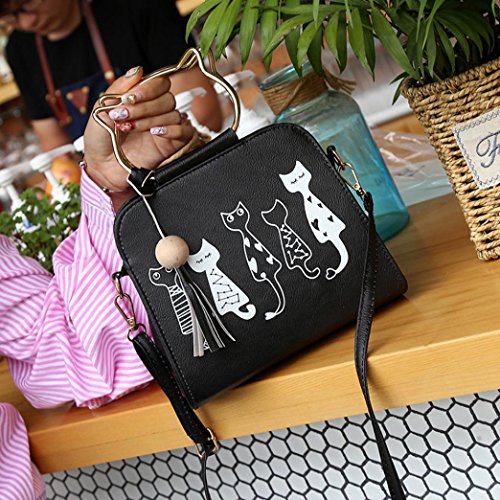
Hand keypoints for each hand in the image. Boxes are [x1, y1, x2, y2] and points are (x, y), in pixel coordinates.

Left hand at [83, 66, 194, 194]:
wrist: (101, 166)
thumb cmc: (101, 139)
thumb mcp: (102, 108)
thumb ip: (119, 88)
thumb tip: (137, 70)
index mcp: (143, 99)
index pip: (159, 83)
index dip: (147, 88)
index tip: (129, 98)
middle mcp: (156, 111)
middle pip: (167, 97)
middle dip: (144, 106)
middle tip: (124, 116)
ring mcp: (166, 128)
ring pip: (173, 114)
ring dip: (150, 119)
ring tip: (130, 128)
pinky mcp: (172, 145)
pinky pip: (185, 131)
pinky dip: (172, 129)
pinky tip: (155, 132)